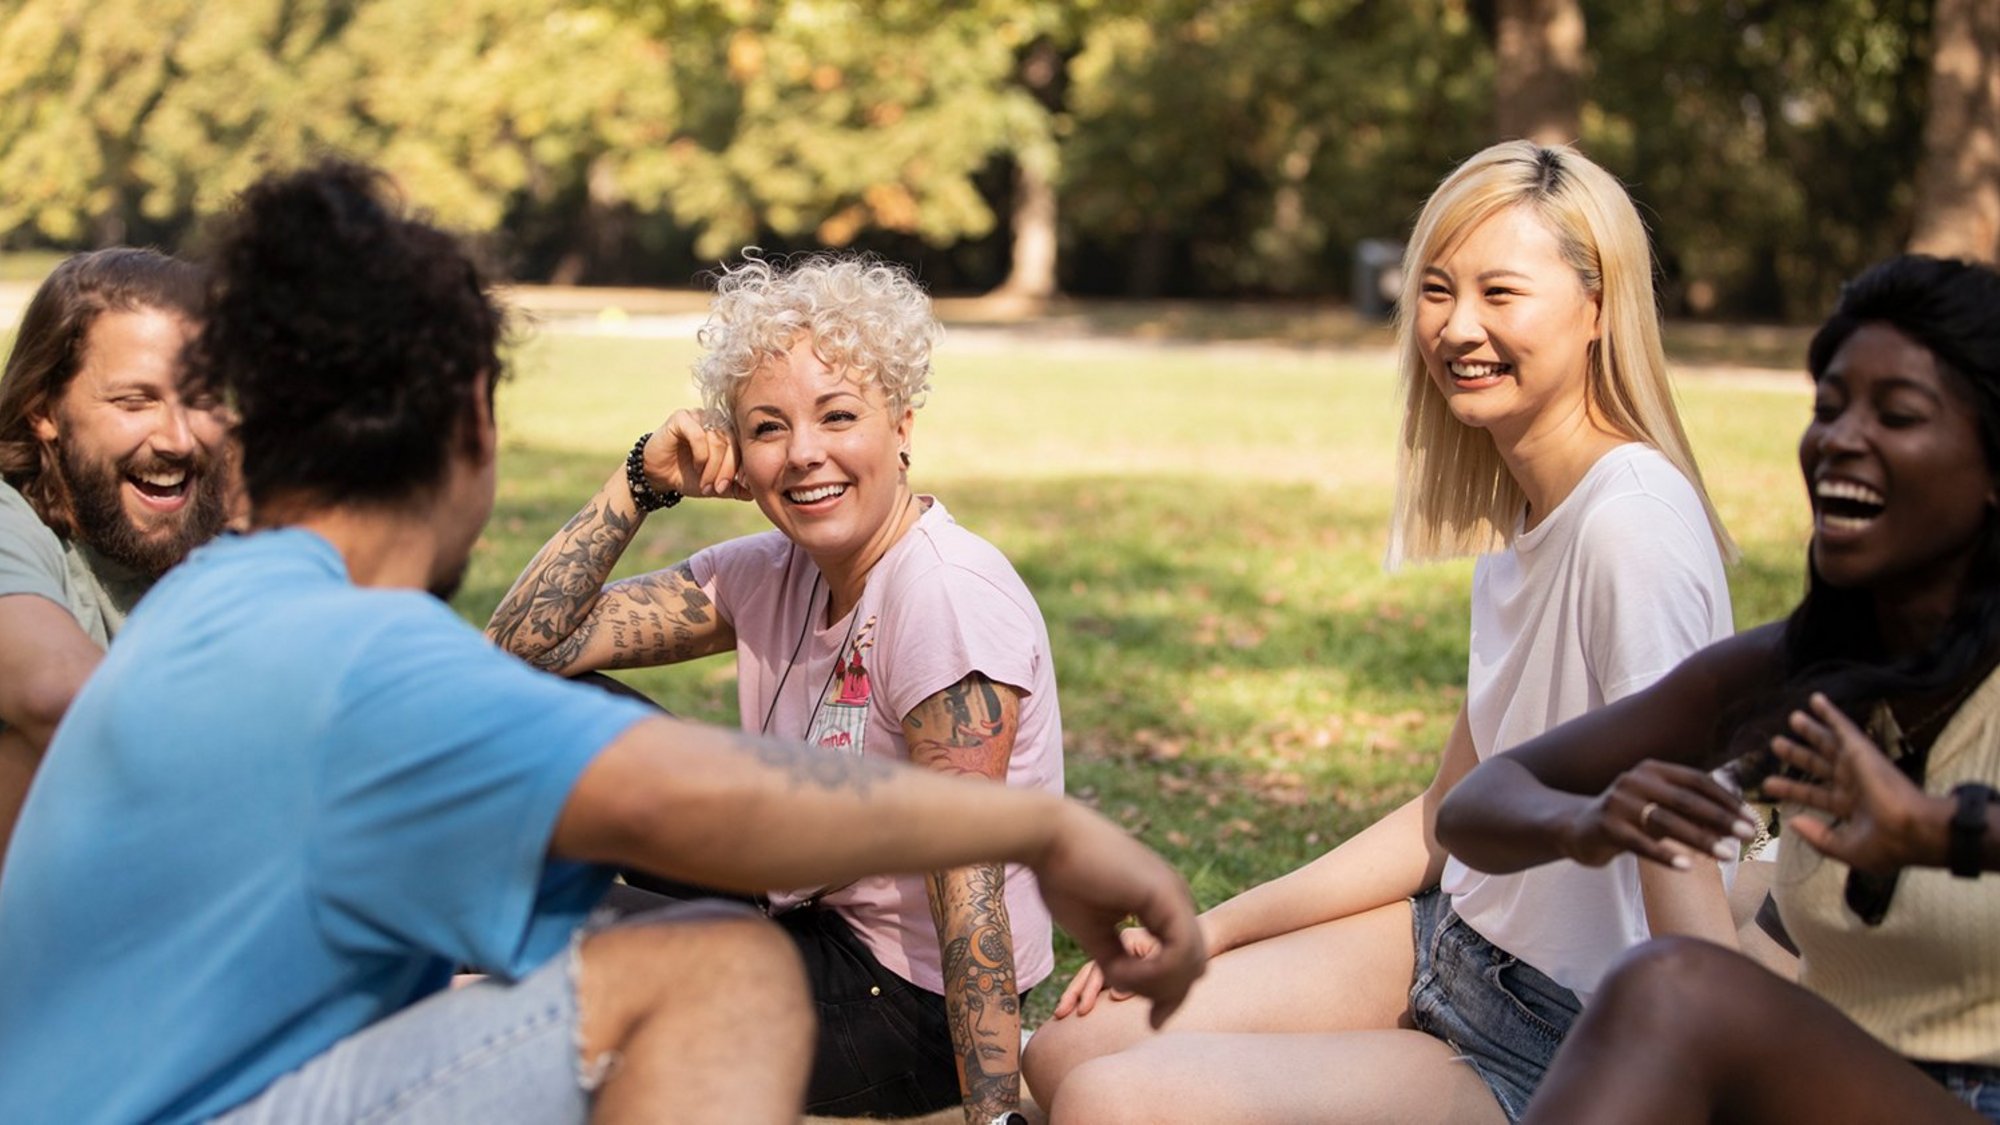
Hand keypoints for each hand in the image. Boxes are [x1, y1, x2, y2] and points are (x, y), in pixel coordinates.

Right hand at [642, 409, 749, 499]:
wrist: (658, 476)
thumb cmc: (688, 476)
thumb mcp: (716, 485)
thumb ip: (735, 487)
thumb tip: (755, 493)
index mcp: (728, 432)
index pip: (745, 446)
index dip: (746, 466)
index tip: (745, 485)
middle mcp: (716, 420)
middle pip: (733, 442)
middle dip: (728, 470)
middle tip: (720, 489)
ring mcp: (699, 416)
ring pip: (718, 440)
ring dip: (713, 467)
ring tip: (706, 485)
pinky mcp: (682, 417)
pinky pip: (699, 435)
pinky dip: (701, 455)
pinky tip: (696, 467)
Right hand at [1031, 804, 1204, 1028]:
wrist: (1048, 837)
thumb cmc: (1063, 877)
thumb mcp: (1095, 930)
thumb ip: (1116, 957)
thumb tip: (1126, 988)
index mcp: (1162, 903)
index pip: (1184, 959)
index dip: (1170, 994)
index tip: (1152, 1019)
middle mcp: (1175, 897)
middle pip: (1194, 965)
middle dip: (1169, 995)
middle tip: (1135, 1001)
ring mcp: (1174, 894)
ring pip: (1191, 963)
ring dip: (1156, 986)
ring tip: (1118, 977)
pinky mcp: (1165, 895)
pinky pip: (1177, 952)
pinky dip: (1152, 974)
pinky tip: (1121, 970)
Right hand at [1564, 759, 1755, 869]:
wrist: (1578, 828)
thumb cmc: (1630, 819)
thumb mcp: (1661, 809)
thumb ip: (1692, 813)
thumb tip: (1737, 826)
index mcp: (1652, 769)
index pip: (1697, 781)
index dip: (1726, 799)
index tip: (1751, 818)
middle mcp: (1635, 779)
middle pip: (1686, 800)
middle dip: (1721, 818)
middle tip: (1748, 835)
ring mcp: (1618, 802)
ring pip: (1665, 821)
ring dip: (1700, 838)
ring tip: (1727, 854)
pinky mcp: (1605, 826)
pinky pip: (1640, 843)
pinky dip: (1664, 854)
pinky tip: (1686, 866)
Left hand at [1765, 693, 1947, 874]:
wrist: (1913, 831)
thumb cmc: (1886, 845)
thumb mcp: (1848, 849)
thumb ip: (1819, 839)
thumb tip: (1793, 822)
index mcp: (1850, 808)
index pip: (1814, 795)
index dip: (1791, 789)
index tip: (1768, 784)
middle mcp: (1852, 784)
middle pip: (1818, 765)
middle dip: (1797, 754)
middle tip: (1775, 743)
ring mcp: (1857, 766)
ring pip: (1828, 743)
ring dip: (1811, 729)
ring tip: (1793, 717)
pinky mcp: (1861, 751)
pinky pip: (1843, 727)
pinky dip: (1830, 712)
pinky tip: (1815, 699)